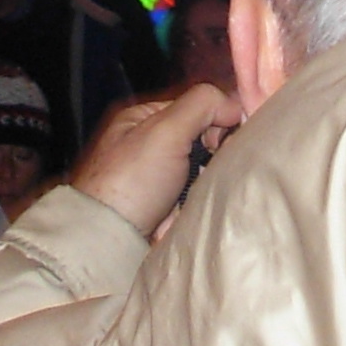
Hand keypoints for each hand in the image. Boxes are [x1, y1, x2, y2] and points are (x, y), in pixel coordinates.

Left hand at [70, 84, 239, 242]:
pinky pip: (199, 193)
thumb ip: (201, 105)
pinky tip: (208, 202)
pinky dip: (205, 197)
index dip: (218, 117)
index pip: (196, 106)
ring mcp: (159, 178)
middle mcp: (150, 144)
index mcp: (144, 118)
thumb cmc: (133, 179)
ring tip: (214, 186)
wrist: (110, 240)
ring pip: (204, 167)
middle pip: (203, 137)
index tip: (224, 138)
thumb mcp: (165, 129)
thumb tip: (235, 106)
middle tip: (217, 164)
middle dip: (217, 150)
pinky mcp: (167, 207)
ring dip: (213, 175)